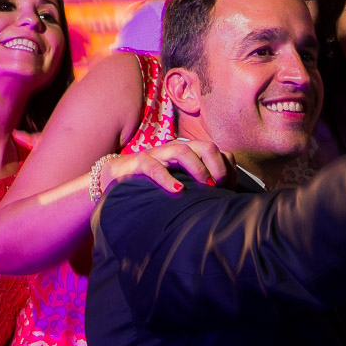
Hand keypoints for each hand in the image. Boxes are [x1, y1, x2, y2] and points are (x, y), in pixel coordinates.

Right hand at [101, 140, 230, 194]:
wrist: (116, 177)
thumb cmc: (154, 182)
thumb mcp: (181, 181)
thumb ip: (199, 184)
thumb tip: (224, 199)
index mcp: (189, 152)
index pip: (218, 152)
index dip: (227, 169)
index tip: (229, 189)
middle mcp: (176, 149)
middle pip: (206, 146)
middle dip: (218, 166)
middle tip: (220, 186)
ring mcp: (157, 154)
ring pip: (182, 151)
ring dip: (198, 168)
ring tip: (206, 186)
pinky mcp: (138, 163)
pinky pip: (154, 167)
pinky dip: (167, 178)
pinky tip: (177, 191)